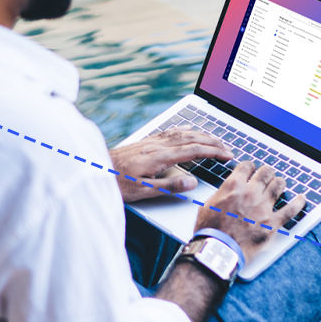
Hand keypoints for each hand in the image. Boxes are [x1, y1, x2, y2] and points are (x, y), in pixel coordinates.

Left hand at [109, 128, 232, 201]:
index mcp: (160, 157)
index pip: (194, 151)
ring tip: (214, 138)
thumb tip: (191, 182)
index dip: (213, 151)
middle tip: (227, 147)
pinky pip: (171, 131)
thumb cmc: (116, 182)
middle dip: (212, 141)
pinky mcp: (146, 141)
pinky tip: (188, 131)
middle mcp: (157, 146)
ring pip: (182, 133)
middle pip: (192, 139)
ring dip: (201, 134)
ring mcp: (151, 142)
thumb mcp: (143, 191)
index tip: (227, 154)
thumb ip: (169, 187)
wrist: (93, 169)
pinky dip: (185, 130)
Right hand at [194, 162, 306, 261]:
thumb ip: (222, 193)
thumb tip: (228, 191)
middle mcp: (251, 193)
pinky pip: (291, 210)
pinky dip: (298, 203)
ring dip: (279, 183)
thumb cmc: (209, 230)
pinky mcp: (272, 223)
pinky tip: (302, 198)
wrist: (218, 249)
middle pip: (266, 173)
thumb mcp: (208, 204)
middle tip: (266, 176)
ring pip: (279, 185)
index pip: (247, 166)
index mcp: (234, 186)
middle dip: (266, 173)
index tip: (250, 171)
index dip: (249, 167)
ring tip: (279, 184)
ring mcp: (263, 207)